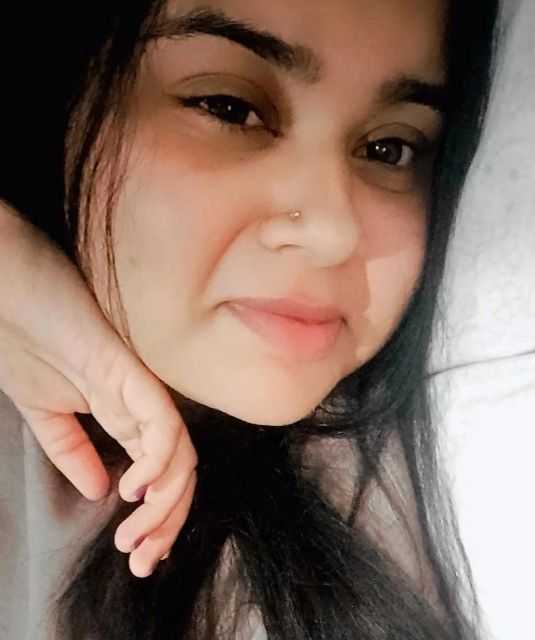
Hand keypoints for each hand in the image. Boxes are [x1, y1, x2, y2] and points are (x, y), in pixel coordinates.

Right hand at [0, 204, 196, 577]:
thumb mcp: (43, 406)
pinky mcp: (124, 367)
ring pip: (178, 451)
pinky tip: (133, 487)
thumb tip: (94, 490)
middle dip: (167, 521)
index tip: (140, 555)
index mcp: (121, 412)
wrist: (4, 282)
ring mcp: (134, 385)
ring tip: (137, 535)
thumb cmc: (22, 333)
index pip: (159, 471)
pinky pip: (159, 418)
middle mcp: (138, 403)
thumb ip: (70, 447)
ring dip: (164, 503)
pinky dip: (157, 458)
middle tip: (142, 561)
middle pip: (179, 469)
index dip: (158, 516)